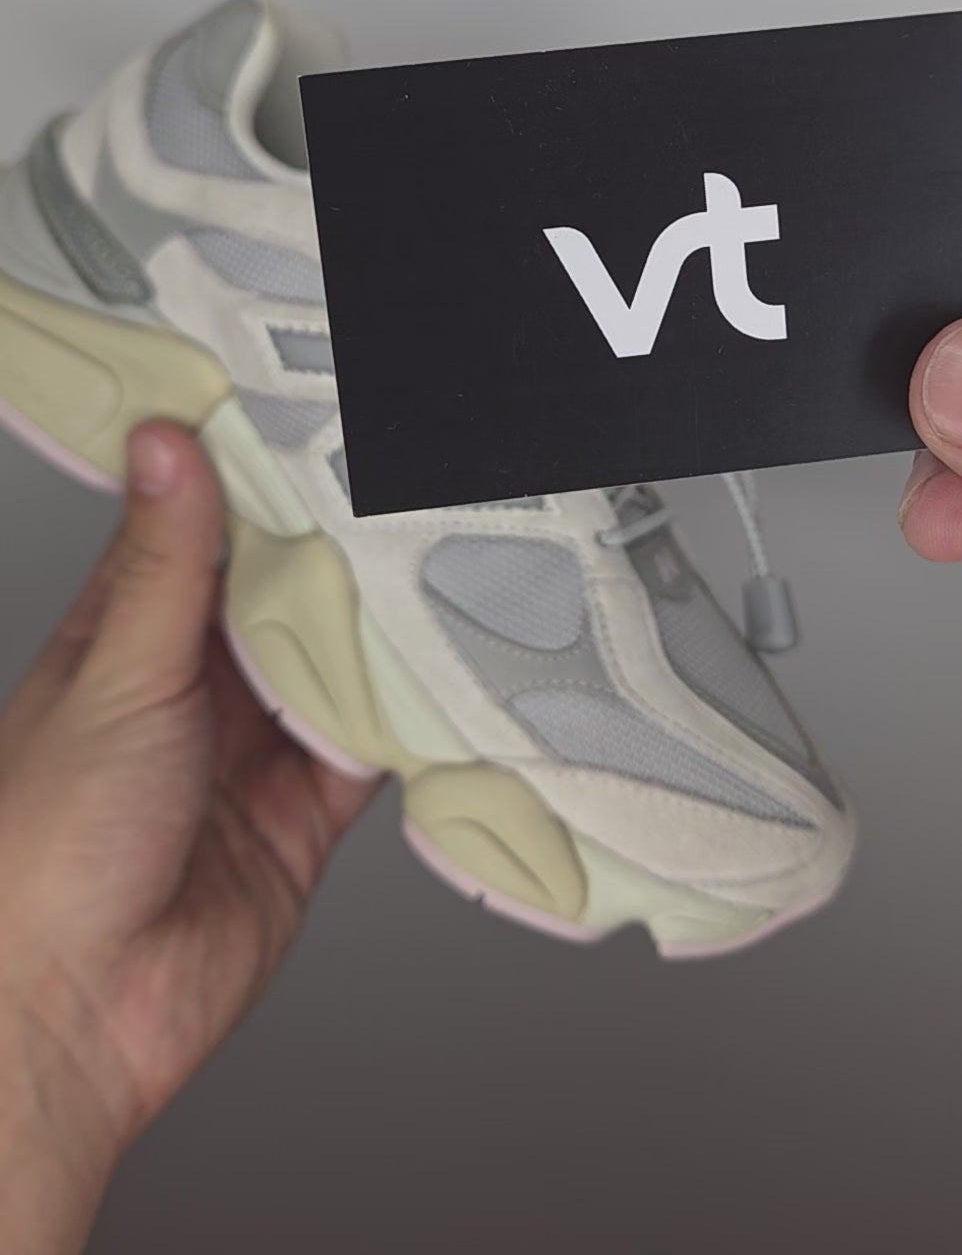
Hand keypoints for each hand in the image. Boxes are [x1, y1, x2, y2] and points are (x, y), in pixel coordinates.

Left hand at [0, 423, 377, 1253]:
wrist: (74, 1015)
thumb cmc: (48, 847)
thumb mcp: (117, 673)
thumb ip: (165, 563)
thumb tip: (167, 444)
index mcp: (126, 632)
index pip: (198, 527)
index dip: (249, 472)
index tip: (310, 414)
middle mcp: (191, 681)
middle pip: (279, 591)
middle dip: (334, 546)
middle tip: (402, 477)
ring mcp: (250, 745)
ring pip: (333, 659)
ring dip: (379, 624)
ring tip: (440, 553)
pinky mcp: (302, 811)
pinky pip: (371, 744)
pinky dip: (410, 713)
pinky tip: (444, 669)